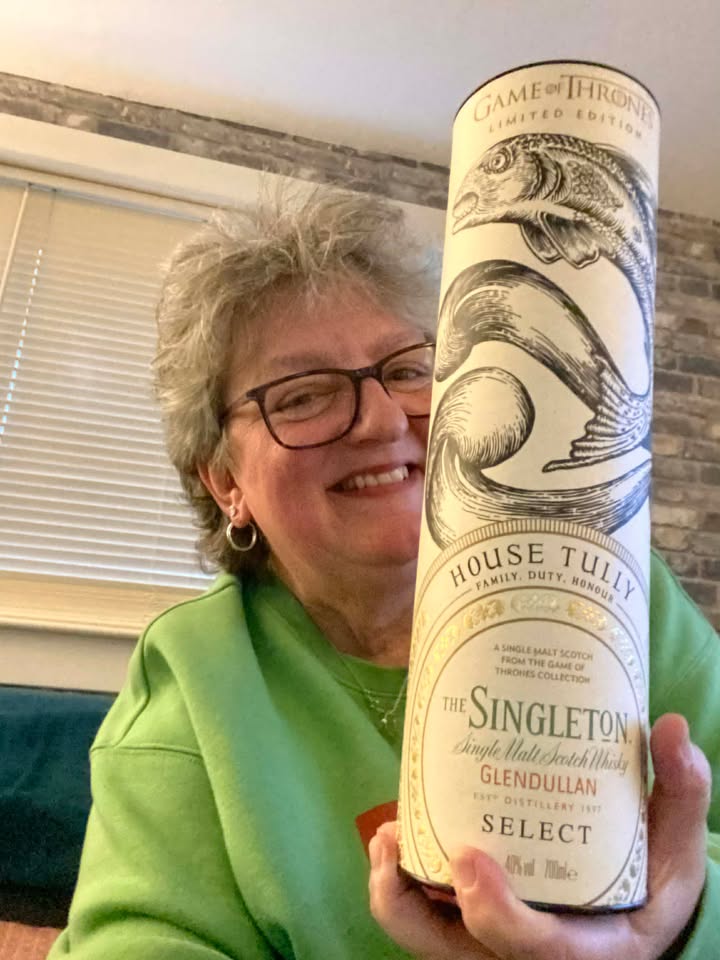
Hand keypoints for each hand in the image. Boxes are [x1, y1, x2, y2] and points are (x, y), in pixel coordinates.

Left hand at [369, 714, 709, 959]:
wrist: (628, 917)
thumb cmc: (649, 886)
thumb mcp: (675, 850)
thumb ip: (681, 794)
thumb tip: (672, 729)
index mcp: (584, 947)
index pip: (533, 948)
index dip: (496, 912)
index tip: (469, 856)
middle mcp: (524, 954)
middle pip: (451, 951)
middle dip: (412, 903)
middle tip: (397, 835)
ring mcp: (489, 946)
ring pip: (422, 938)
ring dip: (393, 892)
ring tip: (387, 832)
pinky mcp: (467, 931)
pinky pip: (419, 922)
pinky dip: (397, 886)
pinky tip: (397, 835)